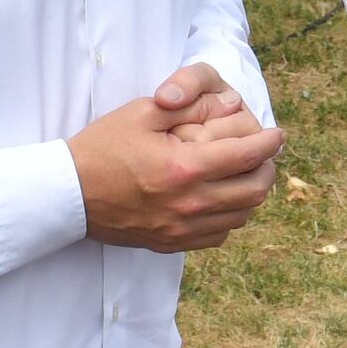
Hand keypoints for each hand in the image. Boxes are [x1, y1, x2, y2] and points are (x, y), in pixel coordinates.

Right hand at [77, 67, 280, 249]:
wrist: (69, 193)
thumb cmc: (103, 147)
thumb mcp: (143, 113)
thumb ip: (189, 106)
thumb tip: (233, 104)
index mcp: (185, 167)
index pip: (247, 155)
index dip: (270, 142)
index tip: (278, 134)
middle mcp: (190, 203)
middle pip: (254, 191)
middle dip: (267, 169)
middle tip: (263, 155)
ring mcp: (182, 228)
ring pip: (241, 217)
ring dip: (251, 194)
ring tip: (245, 175)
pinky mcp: (172, 243)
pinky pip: (219, 236)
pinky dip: (229, 218)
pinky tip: (221, 201)